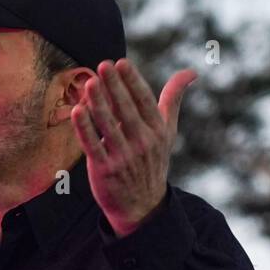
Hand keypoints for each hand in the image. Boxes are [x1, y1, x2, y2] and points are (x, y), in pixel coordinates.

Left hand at [71, 58, 196, 235]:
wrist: (142, 206)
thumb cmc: (152, 161)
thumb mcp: (167, 132)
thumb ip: (173, 100)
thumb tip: (191, 72)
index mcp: (157, 131)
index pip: (144, 101)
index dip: (132, 82)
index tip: (121, 63)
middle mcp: (142, 143)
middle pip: (126, 110)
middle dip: (114, 87)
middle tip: (103, 66)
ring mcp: (123, 157)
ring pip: (108, 126)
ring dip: (98, 103)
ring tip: (89, 83)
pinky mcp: (105, 170)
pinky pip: (93, 146)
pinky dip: (85, 128)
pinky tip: (77, 110)